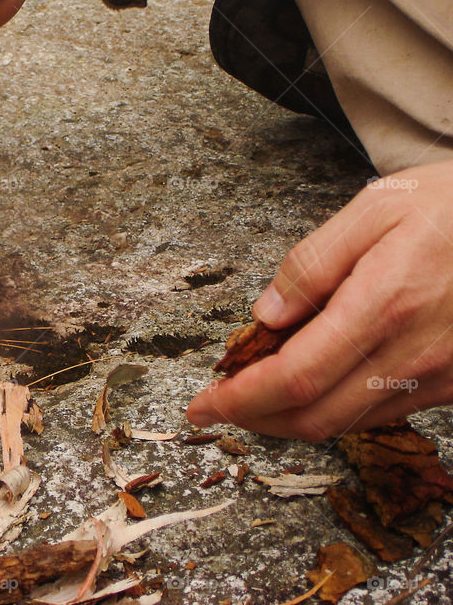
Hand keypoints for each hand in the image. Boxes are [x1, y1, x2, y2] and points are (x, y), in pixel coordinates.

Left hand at [187, 160, 452, 439]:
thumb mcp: (376, 207)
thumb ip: (313, 262)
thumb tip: (267, 313)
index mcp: (384, 305)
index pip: (296, 376)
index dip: (241, 399)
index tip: (202, 402)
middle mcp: (413, 354)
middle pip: (315, 416)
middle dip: (254, 418)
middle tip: (216, 403)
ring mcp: (438, 377)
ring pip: (345, 424)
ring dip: (288, 419)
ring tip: (252, 394)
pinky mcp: (452, 385)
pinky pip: (379, 415)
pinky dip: (330, 410)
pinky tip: (308, 386)